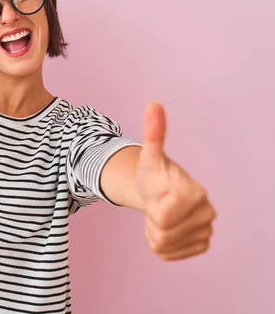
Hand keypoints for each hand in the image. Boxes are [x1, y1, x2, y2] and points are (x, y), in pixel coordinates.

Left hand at [136, 101, 216, 260]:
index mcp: (196, 193)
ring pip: (164, 246)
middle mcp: (208, 213)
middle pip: (163, 235)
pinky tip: (165, 226)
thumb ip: (153, 132)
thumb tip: (153, 103)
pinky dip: (160, 244)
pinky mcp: (201, 245)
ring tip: (160, 215)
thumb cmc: (154, 174)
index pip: (162, 217)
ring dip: (154, 233)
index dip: (151, 208)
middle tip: (157, 205)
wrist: (159, 192)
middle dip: (152, 221)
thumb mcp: (149, 155)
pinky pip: (168, 255)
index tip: (158, 195)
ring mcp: (207, 232)